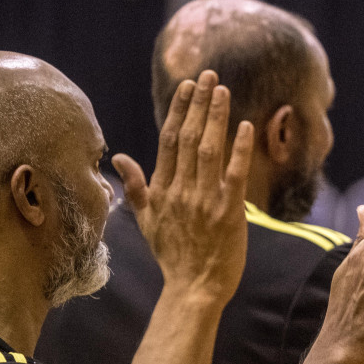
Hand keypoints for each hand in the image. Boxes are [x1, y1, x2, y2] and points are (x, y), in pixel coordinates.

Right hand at [112, 70, 253, 304]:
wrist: (194, 288)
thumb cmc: (173, 255)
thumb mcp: (147, 220)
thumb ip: (135, 187)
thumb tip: (119, 158)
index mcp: (162, 190)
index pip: (170, 141)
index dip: (179, 111)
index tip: (188, 87)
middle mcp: (181, 191)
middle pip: (190, 138)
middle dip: (199, 104)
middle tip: (209, 75)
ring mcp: (204, 201)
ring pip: (210, 151)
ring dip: (217, 118)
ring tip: (223, 90)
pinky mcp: (228, 213)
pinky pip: (233, 175)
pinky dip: (238, 150)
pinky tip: (244, 127)